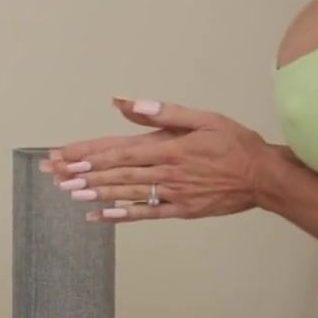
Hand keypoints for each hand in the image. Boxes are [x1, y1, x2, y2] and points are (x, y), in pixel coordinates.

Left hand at [42, 98, 267, 221]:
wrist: (264, 177)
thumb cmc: (235, 143)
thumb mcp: (203, 118)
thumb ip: (162, 112)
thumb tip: (124, 102)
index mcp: (167, 146)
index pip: (117, 148)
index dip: (88, 151)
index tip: (62, 154)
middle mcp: (165, 171)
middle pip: (115, 170)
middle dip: (81, 171)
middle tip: (53, 173)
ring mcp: (171, 193)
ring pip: (125, 192)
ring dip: (94, 191)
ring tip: (67, 191)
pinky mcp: (181, 210)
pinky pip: (145, 214)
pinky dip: (120, 215)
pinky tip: (98, 215)